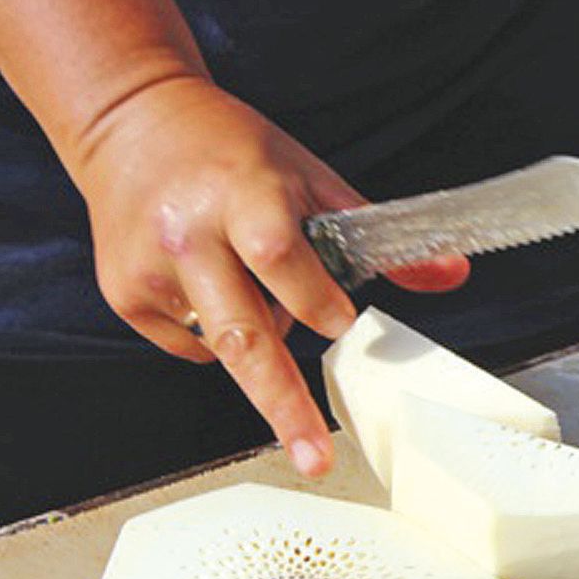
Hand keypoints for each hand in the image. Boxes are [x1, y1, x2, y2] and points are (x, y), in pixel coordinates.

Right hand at [71, 75, 468, 475]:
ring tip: (248, 280)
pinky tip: (211, 283)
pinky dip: (217, 331)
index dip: (315, 300)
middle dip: (282, 405)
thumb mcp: (312, 178)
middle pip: (242, 336)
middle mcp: (188, 236)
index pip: (279, 259)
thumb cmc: (232, 151)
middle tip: (315, 458)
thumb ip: (380, 236)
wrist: (131, 120)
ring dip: (257, 341)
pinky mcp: (126, 295)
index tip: (344, 325)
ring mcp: (150, 270)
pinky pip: (190, 343)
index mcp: (240, 197)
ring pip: (221, 346)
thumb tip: (452, 274)